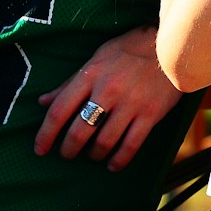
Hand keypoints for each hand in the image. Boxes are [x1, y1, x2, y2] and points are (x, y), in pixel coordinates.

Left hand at [35, 25, 183, 171]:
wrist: (171, 46)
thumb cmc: (129, 51)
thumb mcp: (97, 59)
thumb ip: (70, 83)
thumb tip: (42, 102)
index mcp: (91, 75)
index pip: (59, 110)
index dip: (45, 134)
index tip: (39, 149)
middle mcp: (108, 90)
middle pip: (79, 131)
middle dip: (68, 150)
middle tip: (68, 154)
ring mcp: (130, 103)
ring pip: (103, 142)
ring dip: (94, 155)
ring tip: (92, 155)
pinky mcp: (150, 114)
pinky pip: (130, 146)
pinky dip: (119, 160)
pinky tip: (113, 164)